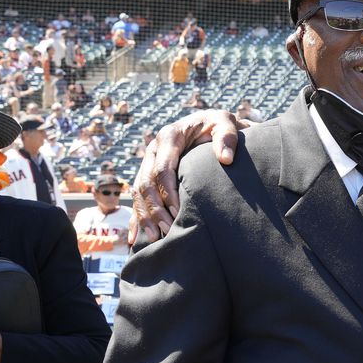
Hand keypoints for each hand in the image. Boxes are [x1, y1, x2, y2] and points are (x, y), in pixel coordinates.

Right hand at [128, 110, 244, 243]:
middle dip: (155, 209)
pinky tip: (136, 239)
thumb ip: (227, 137)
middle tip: (167, 231)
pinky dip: (136, 218)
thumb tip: (226, 159)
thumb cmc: (219, 125)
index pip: (162, 168)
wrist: (210, 123)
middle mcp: (153, 148)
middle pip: (146, 183)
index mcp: (169, 136)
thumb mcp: (226, 123)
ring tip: (156, 238)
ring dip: (145, 216)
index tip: (179, 211)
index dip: (168, 192)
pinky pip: (137, 197)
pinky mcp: (148, 173)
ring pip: (138, 192)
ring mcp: (149, 161)